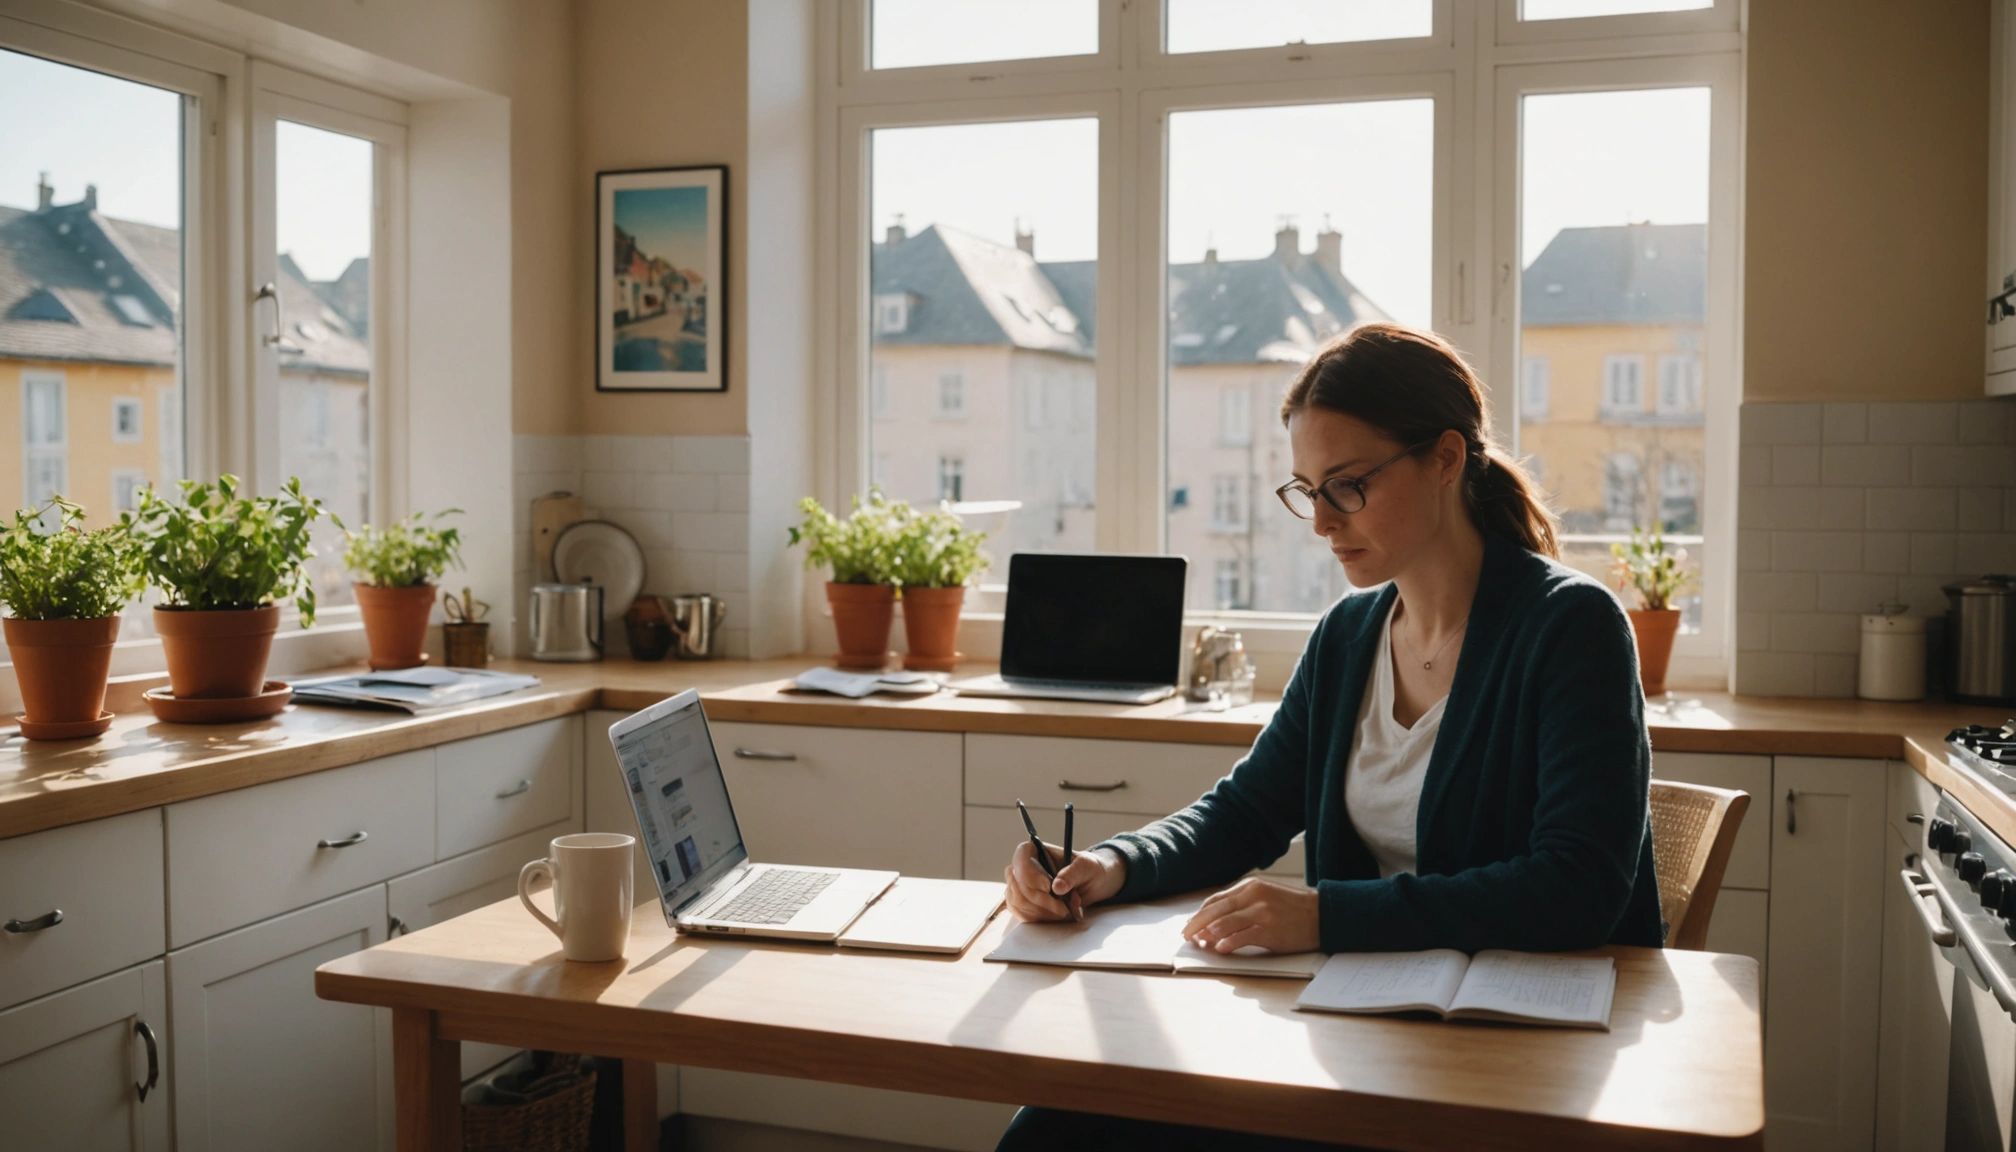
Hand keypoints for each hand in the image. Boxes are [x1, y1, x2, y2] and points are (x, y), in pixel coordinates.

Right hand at [1004, 842, 1125, 922]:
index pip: (1021, 857)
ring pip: (1018, 902)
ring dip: (1042, 912)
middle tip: (1063, 908)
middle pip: (1018, 884)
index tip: (1047, 887)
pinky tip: (1056, 917)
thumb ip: (1072, 874)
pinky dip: (1039, 919)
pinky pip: (1021, 914)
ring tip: (1064, 912)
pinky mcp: (1023, 904)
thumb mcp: (1085, 867)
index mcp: (1036, 851)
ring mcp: (1020, 887)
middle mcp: (1023, 868)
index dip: (1029, 873)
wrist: (1092, 884)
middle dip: (1040, 900)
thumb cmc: (1088, 869)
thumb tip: (1057, 888)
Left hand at [1182, 877, 1319, 953]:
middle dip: (1196, 924)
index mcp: (1250, 886)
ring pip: (1225, 923)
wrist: (1322, 914)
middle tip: (1186, 936)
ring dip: (1209, 934)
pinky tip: (1219, 948)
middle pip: (1215, 910)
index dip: (1200, 914)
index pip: (1216, 900)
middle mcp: (1253, 896)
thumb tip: (1216, 921)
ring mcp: (1261, 912)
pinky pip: (1243, 936)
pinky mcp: (1270, 929)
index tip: (1191, 925)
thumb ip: (1243, 904)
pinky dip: (1228, 942)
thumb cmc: (1293, 908)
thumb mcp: (1266, 896)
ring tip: (1199, 943)